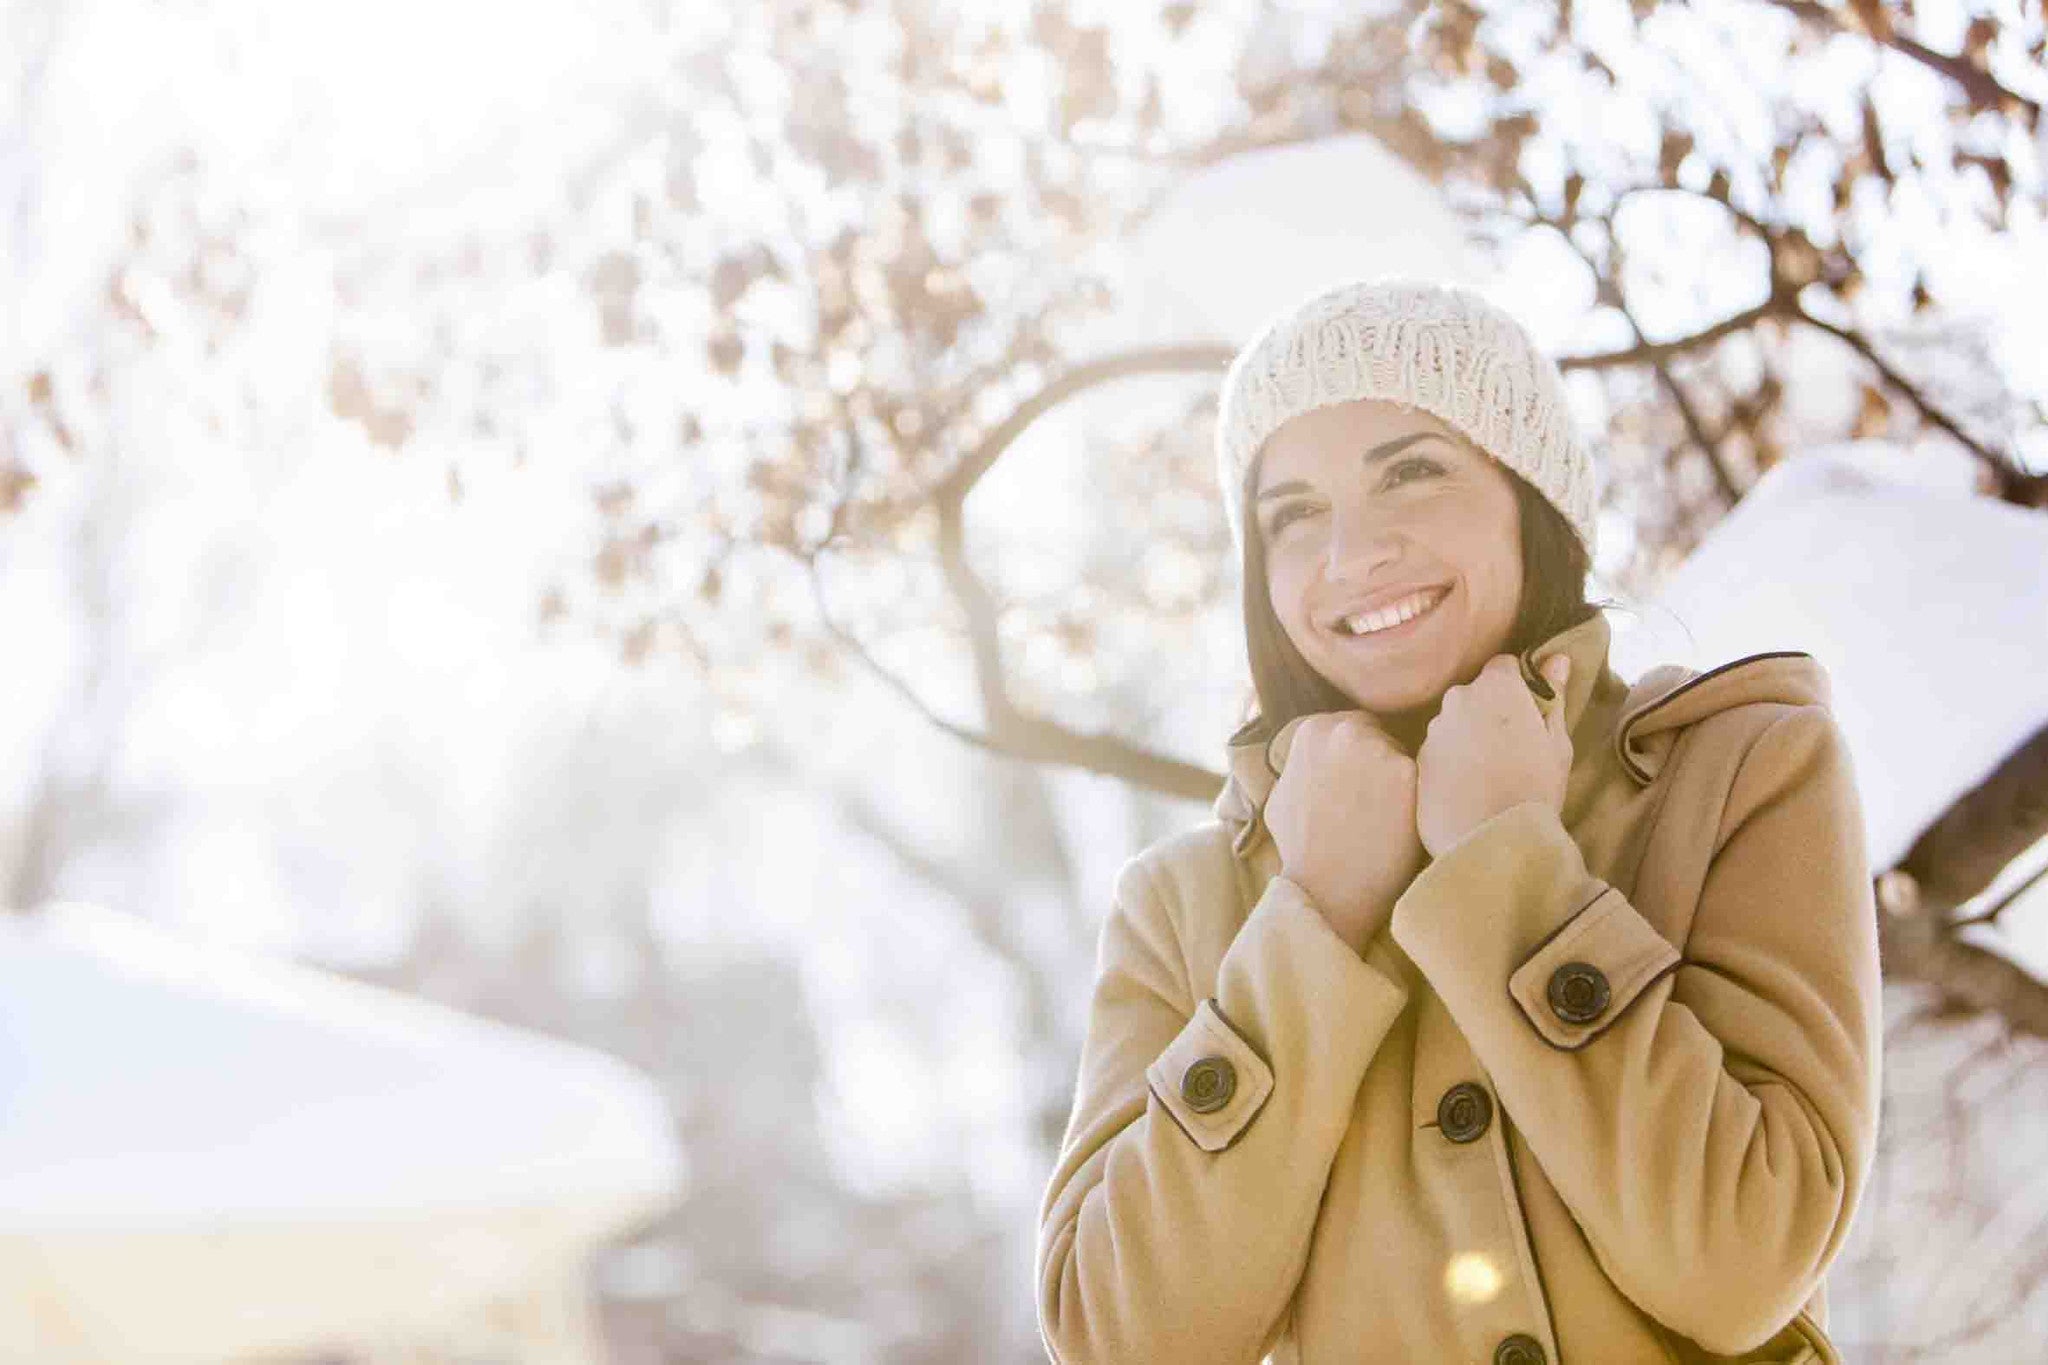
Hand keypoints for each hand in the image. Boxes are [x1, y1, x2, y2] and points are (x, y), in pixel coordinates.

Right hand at [1265, 711, 1426, 956]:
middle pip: (1381, 736)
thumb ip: (1299, 766)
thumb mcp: (1279, 797)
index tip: (1359, 786)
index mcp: (1313, 730)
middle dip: (1380, 763)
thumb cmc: (1301, 850)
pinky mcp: (1408, 774)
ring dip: (1400, 781)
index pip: (1352, 727)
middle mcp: (1344, 731)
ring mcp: (1378, 749)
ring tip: (1388, 818)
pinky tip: (1403, 825)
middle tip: (1376, 803)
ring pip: (1403, 756)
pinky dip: (1417, 800)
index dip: (1358, 759)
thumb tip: (1309, 759)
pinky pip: (1423, 779)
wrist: (1328, 890)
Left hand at [1415, 653, 1572, 859]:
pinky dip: (1451, 762)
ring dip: (1469, 736)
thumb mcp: (1556, 742)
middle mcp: (1457, 699)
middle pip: (1475, 694)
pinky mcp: (1417, 761)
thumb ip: (1553, 696)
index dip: (1518, 686)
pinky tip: (1469, 789)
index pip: (1504, 666)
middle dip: (1490, 711)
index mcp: (1496, 687)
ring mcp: (1433, 731)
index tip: (1528, 711)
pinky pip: (1439, 751)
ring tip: (1490, 774)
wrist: (1492, 841)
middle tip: (1512, 747)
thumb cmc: (1536, 788)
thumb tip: (1558, 658)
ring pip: (1455, 723)